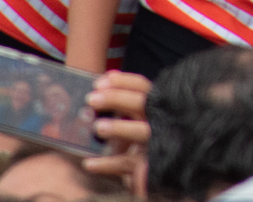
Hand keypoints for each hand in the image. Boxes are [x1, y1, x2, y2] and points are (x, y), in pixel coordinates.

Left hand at [83, 71, 150, 185]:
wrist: (162, 172)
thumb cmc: (144, 142)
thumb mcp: (138, 121)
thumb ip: (124, 108)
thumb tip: (98, 92)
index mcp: (157, 107)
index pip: (143, 87)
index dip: (123, 82)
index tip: (101, 81)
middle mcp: (160, 121)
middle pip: (142, 104)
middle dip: (117, 98)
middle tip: (91, 99)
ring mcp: (156, 143)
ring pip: (141, 131)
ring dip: (119, 127)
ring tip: (97, 127)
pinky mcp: (149, 167)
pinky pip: (127, 164)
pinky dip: (107, 164)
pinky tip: (88, 163)